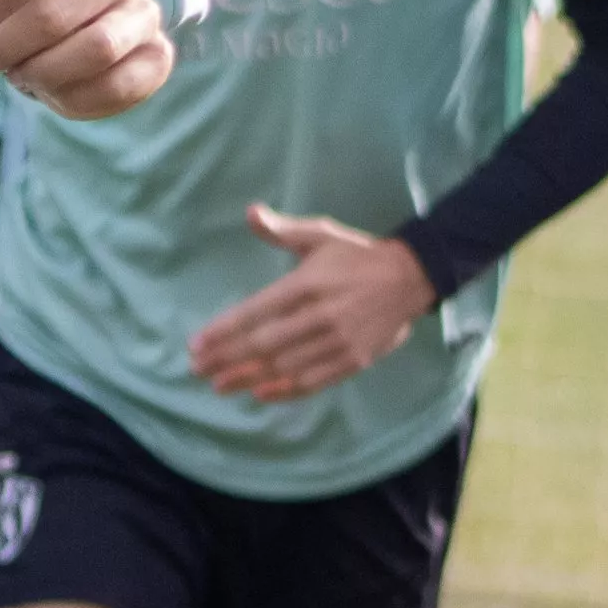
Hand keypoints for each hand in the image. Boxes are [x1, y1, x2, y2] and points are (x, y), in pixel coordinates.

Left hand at [0, 0, 171, 119]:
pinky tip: (54, 91)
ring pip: (98, 50)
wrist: (38, 45)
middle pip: (66, 11)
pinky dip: (77, 97)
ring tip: (19, 72)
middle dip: (12, 41)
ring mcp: (144, 13)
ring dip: (42, 72)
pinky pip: (124, 85)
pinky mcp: (155, 57)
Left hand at [187, 207, 440, 401]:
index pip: (256, 311)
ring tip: (219, 385)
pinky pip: (315, 381)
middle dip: (227, 358)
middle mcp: (320, 314)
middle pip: (265, 343)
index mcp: (307, 283)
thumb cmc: (356, 255)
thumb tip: (250, 213)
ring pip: (286, 366)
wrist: (409, 277)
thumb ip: (282, 230)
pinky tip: (261, 395)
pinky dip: (286, 390)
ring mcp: (339, 341)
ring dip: (249, 378)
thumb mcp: (320, 234)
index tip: (197, 344)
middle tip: (198, 370)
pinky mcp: (354, 360)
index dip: (224, 330)